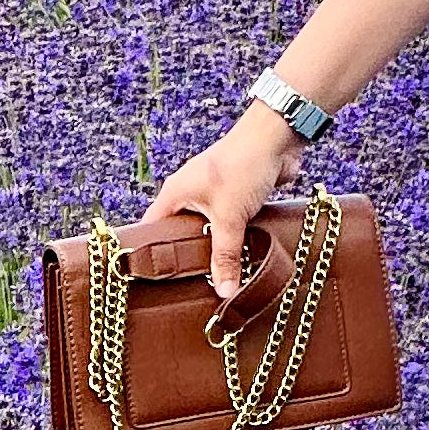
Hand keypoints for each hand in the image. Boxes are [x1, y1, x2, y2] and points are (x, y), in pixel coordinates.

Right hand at [146, 106, 302, 299]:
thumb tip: (223, 291)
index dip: (150, 253)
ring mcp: (214, 195)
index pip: (152, 228)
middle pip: (181, 233)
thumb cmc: (243, 165)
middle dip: (188, 257)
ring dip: (216, 250)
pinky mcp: (238, 198)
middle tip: (190, 288)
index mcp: (175, 194)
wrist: (278, 138)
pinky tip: (242, 260)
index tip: (152, 280)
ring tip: (216, 280)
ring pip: (209, 231)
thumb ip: (225, 255)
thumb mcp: (229, 217)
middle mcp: (190, 194)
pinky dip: (235, 240)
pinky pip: (231, 225)